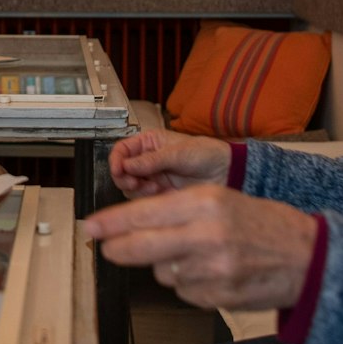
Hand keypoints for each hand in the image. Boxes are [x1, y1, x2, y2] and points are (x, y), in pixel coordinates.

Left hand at [84, 185, 317, 311]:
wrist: (307, 257)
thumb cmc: (265, 224)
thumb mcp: (222, 199)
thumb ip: (179, 210)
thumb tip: (133, 223)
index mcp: (206, 202)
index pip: (144, 213)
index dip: (112, 222)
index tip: (92, 226)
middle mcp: (206, 234)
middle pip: (142, 246)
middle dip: (117, 248)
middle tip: (106, 248)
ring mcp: (212, 269)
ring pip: (163, 272)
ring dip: (167, 266)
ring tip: (198, 255)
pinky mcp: (218, 296)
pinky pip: (184, 291)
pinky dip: (189, 284)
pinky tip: (212, 273)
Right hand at [108, 129, 231, 196]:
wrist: (226, 173)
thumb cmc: (206, 154)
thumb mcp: (178, 153)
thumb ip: (152, 160)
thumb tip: (126, 165)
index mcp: (148, 143)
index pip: (121, 150)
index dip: (116, 160)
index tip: (119, 171)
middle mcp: (147, 161)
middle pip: (121, 171)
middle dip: (125, 178)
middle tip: (136, 183)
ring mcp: (152, 178)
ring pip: (130, 187)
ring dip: (137, 190)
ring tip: (154, 188)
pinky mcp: (160, 194)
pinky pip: (143, 200)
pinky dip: (147, 199)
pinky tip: (161, 193)